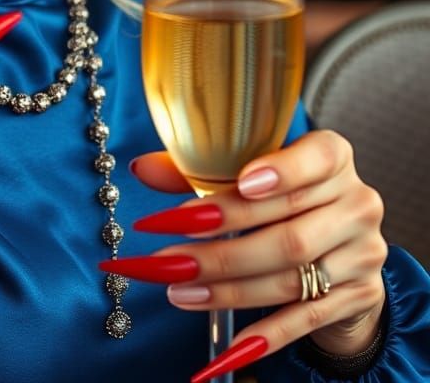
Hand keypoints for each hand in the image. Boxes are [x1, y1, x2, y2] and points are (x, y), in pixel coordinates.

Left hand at [109, 130, 386, 380]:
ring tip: (178, 290)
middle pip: (287, 227)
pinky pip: (306, 318)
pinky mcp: (358, 296)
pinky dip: (264, 333)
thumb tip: (142, 169)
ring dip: (228, 287)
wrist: (345, 244)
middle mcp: (356, 202)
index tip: (241, 183)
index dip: (281, 171)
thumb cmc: (287, 196)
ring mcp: (361, 252)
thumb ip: (200, 169)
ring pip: (290, 274)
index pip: (316, 158)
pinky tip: (225, 347)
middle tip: (167, 256)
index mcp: (334, 156)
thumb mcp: (252, 173)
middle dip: (221, 244)